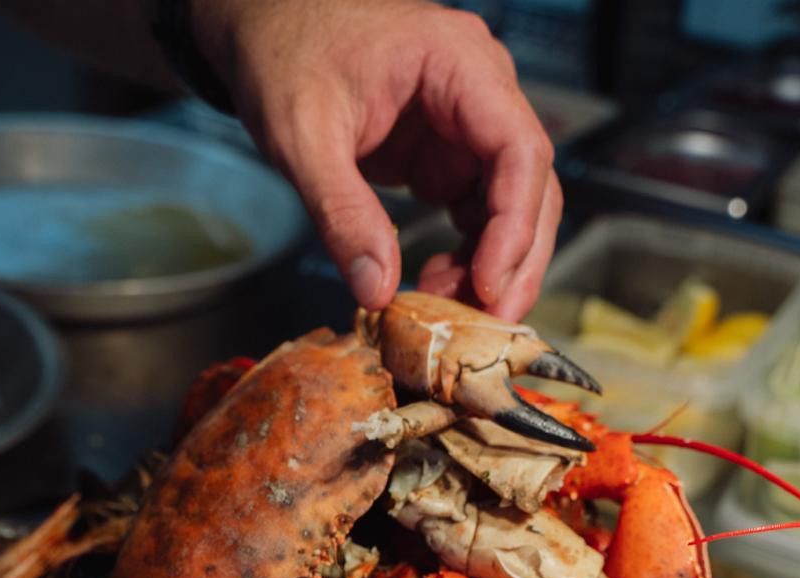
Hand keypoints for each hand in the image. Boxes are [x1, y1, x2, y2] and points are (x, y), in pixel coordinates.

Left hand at [194, 0, 561, 318]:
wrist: (266, 31)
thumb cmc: (284, 56)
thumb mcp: (302, 136)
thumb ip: (342, 213)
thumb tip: (378, 291)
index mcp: (459, 64)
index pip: (520, 149)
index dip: (514, 226)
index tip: (488, 286)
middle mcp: (480, 93)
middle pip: (533, 186)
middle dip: (516, 261)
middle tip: (487, 325)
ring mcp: (468, 129)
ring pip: (514, 208)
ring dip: (493, 268)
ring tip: (447, 309)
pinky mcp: (450, 159)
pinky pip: (481, 217)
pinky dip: (469, 260)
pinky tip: (436, 287)